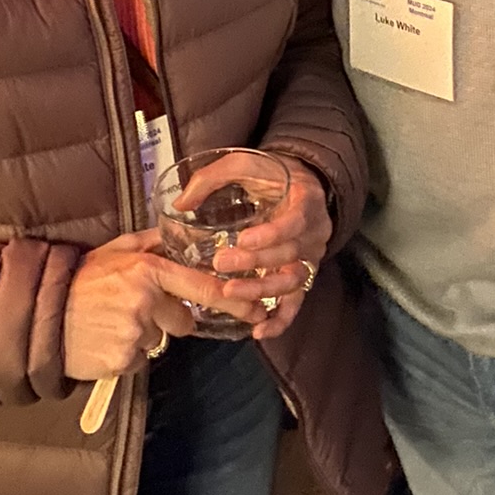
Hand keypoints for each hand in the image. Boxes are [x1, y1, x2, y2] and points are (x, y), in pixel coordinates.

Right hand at [63, 232, 241, 380]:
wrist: (41, 316)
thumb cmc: (79, 281)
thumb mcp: (113, 251)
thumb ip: (149, 243)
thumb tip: (176, 230)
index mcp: (147, 271)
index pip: (201, 287)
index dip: (232, 300)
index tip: (256, 308)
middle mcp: (145, 301)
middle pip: (183, 321)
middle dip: (167, 319)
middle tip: (134, 310)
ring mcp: (134, 332)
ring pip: (158, 340)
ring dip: (143, 335)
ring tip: (112, 323)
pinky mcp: (123, 359)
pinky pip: (139, 359)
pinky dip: (127, 353)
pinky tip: (105, 339)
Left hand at [211, 155, 332, 340]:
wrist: (300, 183)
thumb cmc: (269, 174)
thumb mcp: (244, 163)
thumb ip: (213, 178)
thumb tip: (180, 203)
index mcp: (304, 201)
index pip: (294, 222)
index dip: (271, 235)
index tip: (242, 240)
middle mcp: (314, 232)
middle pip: (289, 255)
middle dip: (255, 263)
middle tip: (220, 262)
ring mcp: (310, 257)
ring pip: (293, 282)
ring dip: (261, 291)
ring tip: (229, 293)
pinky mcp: (302, 275)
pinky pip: (297, 302)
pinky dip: (281, 320)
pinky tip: (260, 331)